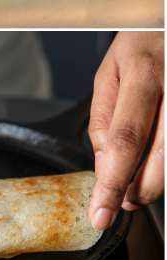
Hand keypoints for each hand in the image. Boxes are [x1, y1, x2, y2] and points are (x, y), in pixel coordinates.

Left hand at [88, 31, 163, 227]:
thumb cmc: (143, 46)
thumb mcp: (109, 72)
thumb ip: (104, 119)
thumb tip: (103, 166)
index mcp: (143, 72)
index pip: (125, 139)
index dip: (112, 182)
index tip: (100, 213)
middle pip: (161, 156)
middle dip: (138, 190)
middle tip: (121, 202)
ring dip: (155, 182)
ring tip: (136, 186)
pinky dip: (166, 165)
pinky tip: (155, 164)